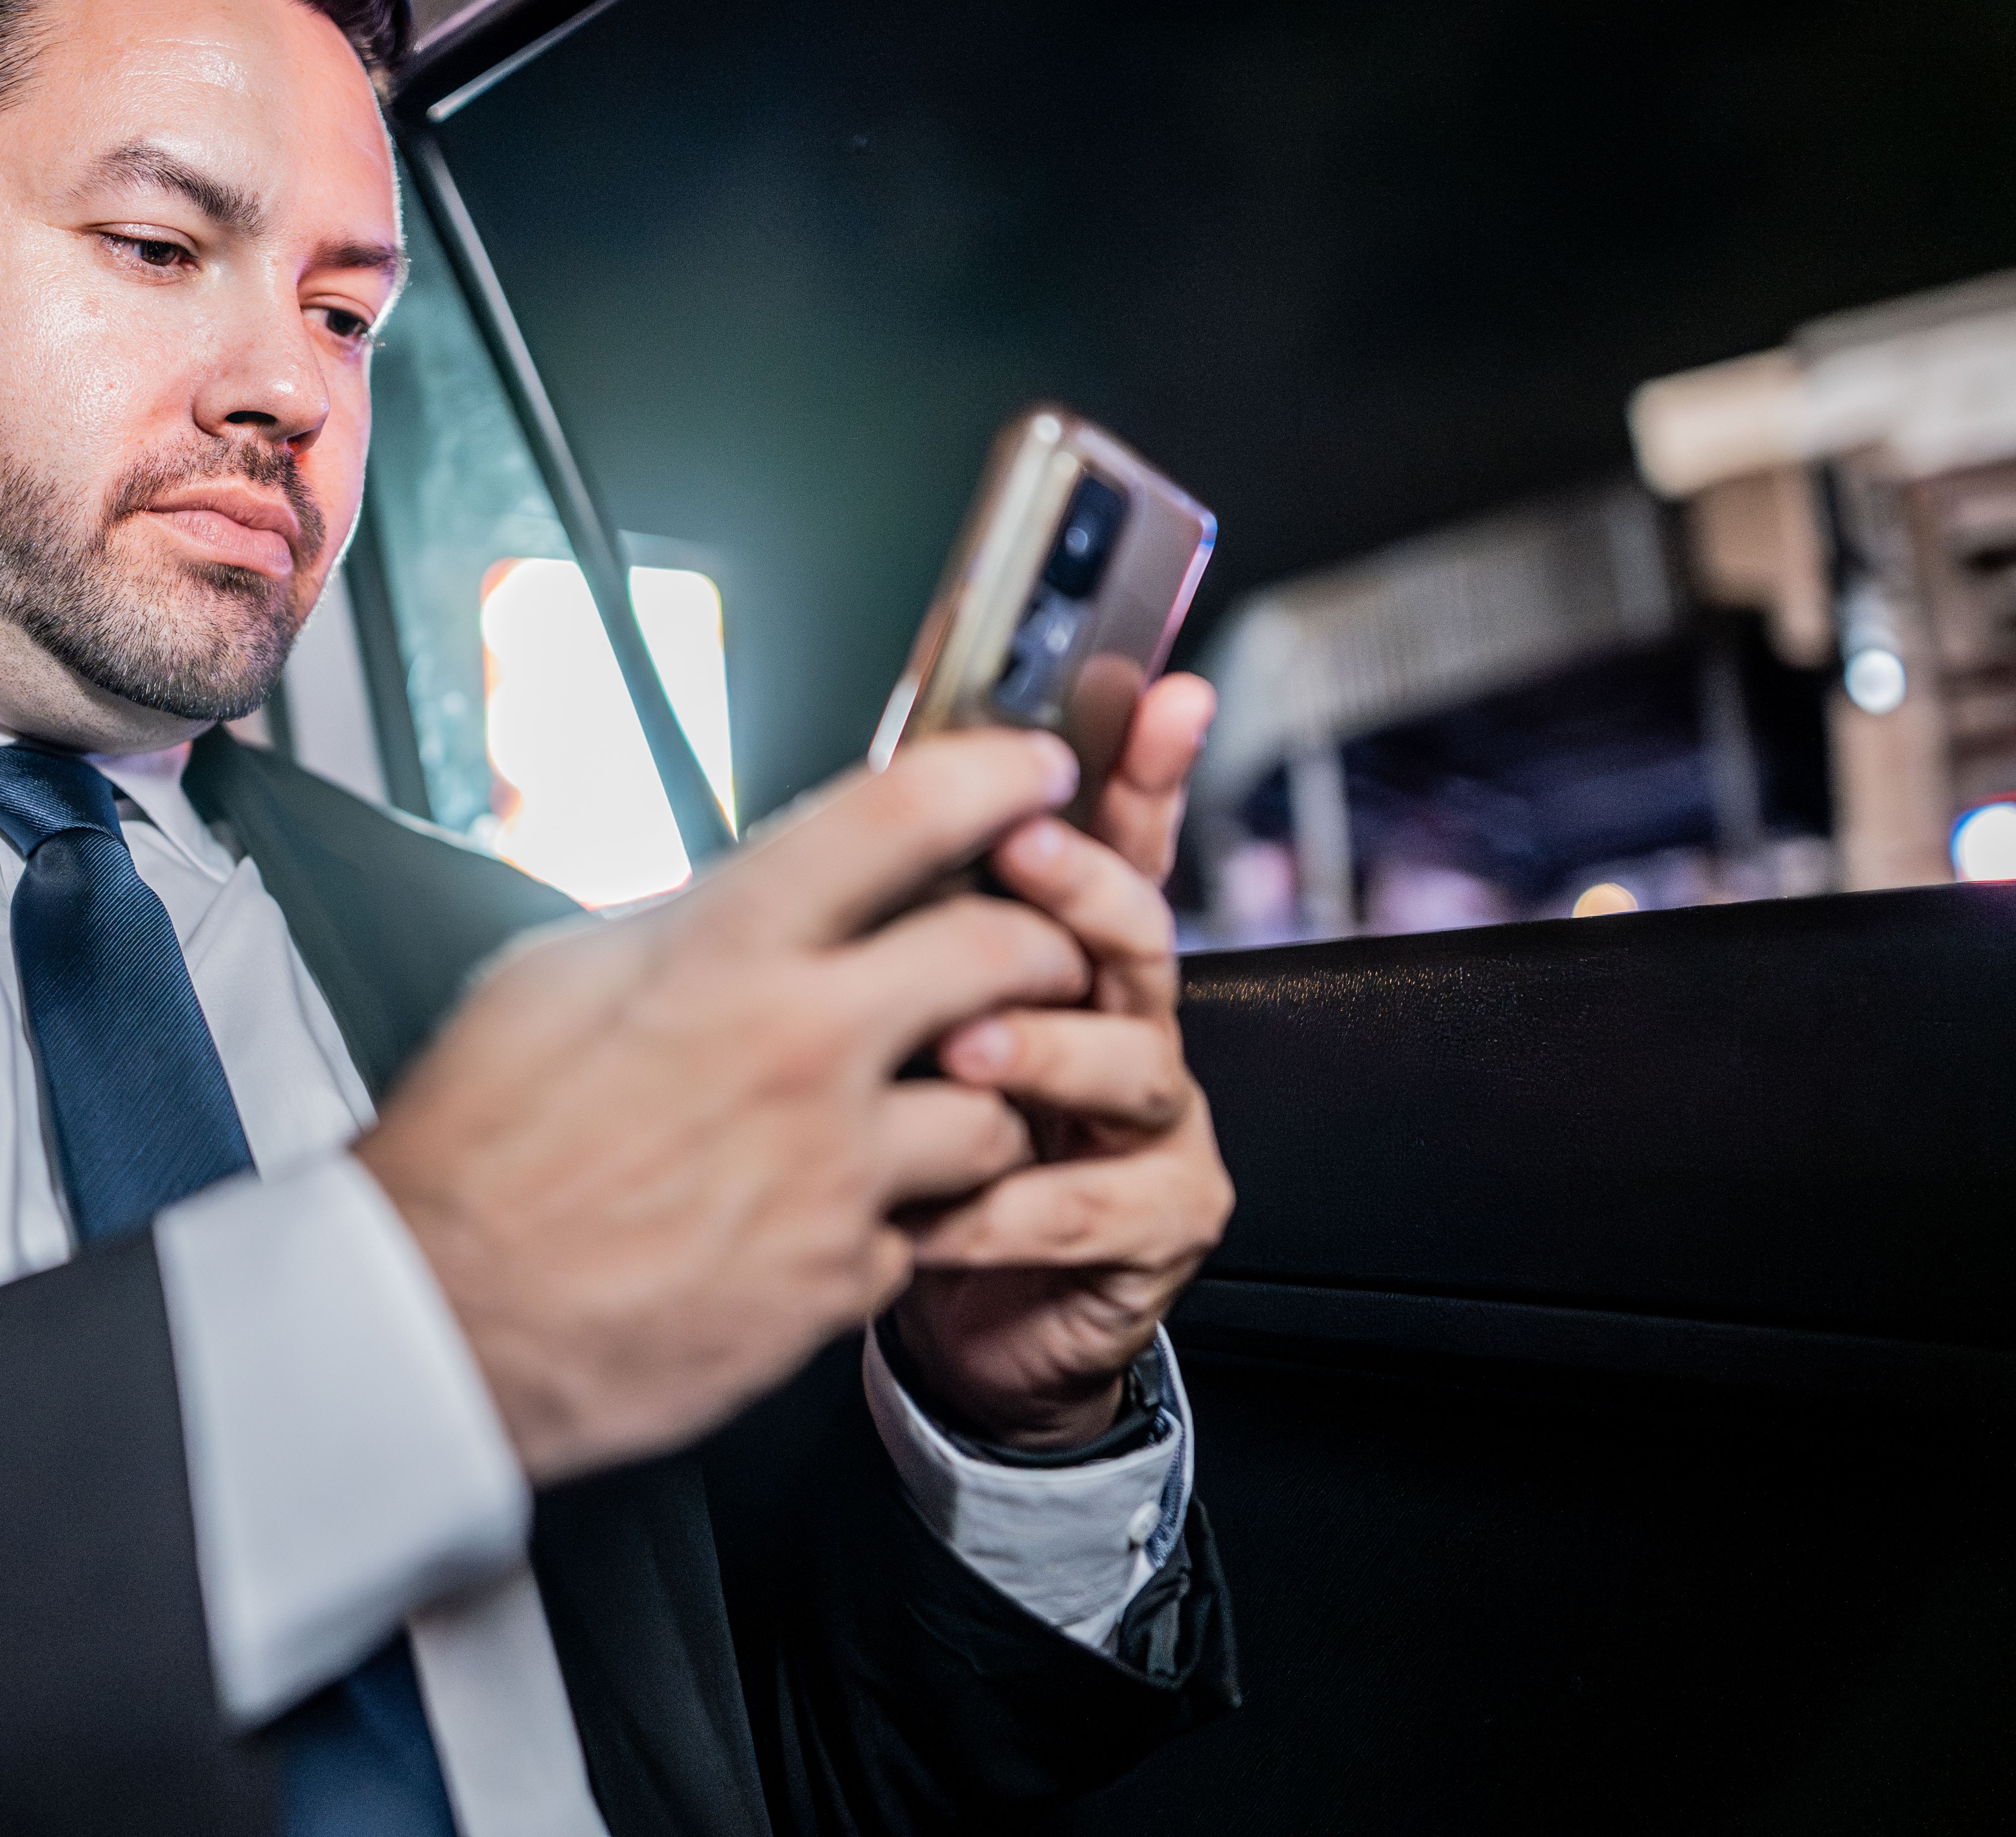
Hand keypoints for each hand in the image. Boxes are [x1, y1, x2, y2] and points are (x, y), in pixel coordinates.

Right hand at [357, 730, 1091, 1484]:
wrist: (443, 1314)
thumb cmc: (479, 1141)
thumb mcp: (556, 974)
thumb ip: (682, 924)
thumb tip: (756, 891)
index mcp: (725, 949)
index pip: (903, 814)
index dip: (994, 777)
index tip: (1032, 772)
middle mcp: (801, 1046)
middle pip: (1003, 955)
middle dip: (1042, 946)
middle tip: (1033, 951)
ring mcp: (835, 1170)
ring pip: (997, 1111)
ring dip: (980, 1102)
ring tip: (931, 1104)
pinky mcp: (839, 1277)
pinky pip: (923, 1229)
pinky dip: (897, 1219)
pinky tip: (838, 1209)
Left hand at [885, 675, 1236, 1453]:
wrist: (962, 1318)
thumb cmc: (927, 1152)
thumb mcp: (912, 1027)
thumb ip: (912, 933)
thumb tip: (856, 814)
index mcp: (1073, 964)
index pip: (1121, 845)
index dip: (1144, 771)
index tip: (1157, 697)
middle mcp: (1133, 1027)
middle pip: (1138, 934)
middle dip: (1082, 888)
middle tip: (1020, 854)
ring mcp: (1158, 1127)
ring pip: (1128, 1065)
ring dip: (1041, 1051)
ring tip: (962, 1050)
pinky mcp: (1159, 1225)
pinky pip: (1086, 1206)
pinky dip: (1001, 1207)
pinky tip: (931, 1211)